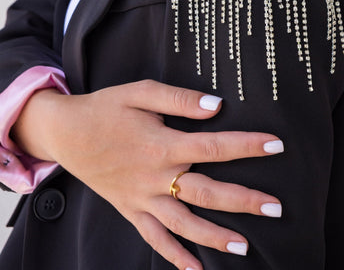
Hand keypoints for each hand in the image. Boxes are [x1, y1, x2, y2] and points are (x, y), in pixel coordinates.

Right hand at [12, 80, 283, 268]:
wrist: (67, 133)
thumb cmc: (107, 108)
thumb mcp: (142, 92)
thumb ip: (180, 99)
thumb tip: (217, 106)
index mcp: (163, 144)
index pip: (214, 147)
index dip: (247, 145)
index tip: (276, 145)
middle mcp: (156, 176)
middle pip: (207, 192)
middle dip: (243, 201)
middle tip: (276, 207)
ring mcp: (142, 198)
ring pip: (184, 223)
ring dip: (215, 236)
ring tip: (246, 246)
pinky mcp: (131, 210)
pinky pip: (154, 238)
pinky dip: (174, 256)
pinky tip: (195, 269)